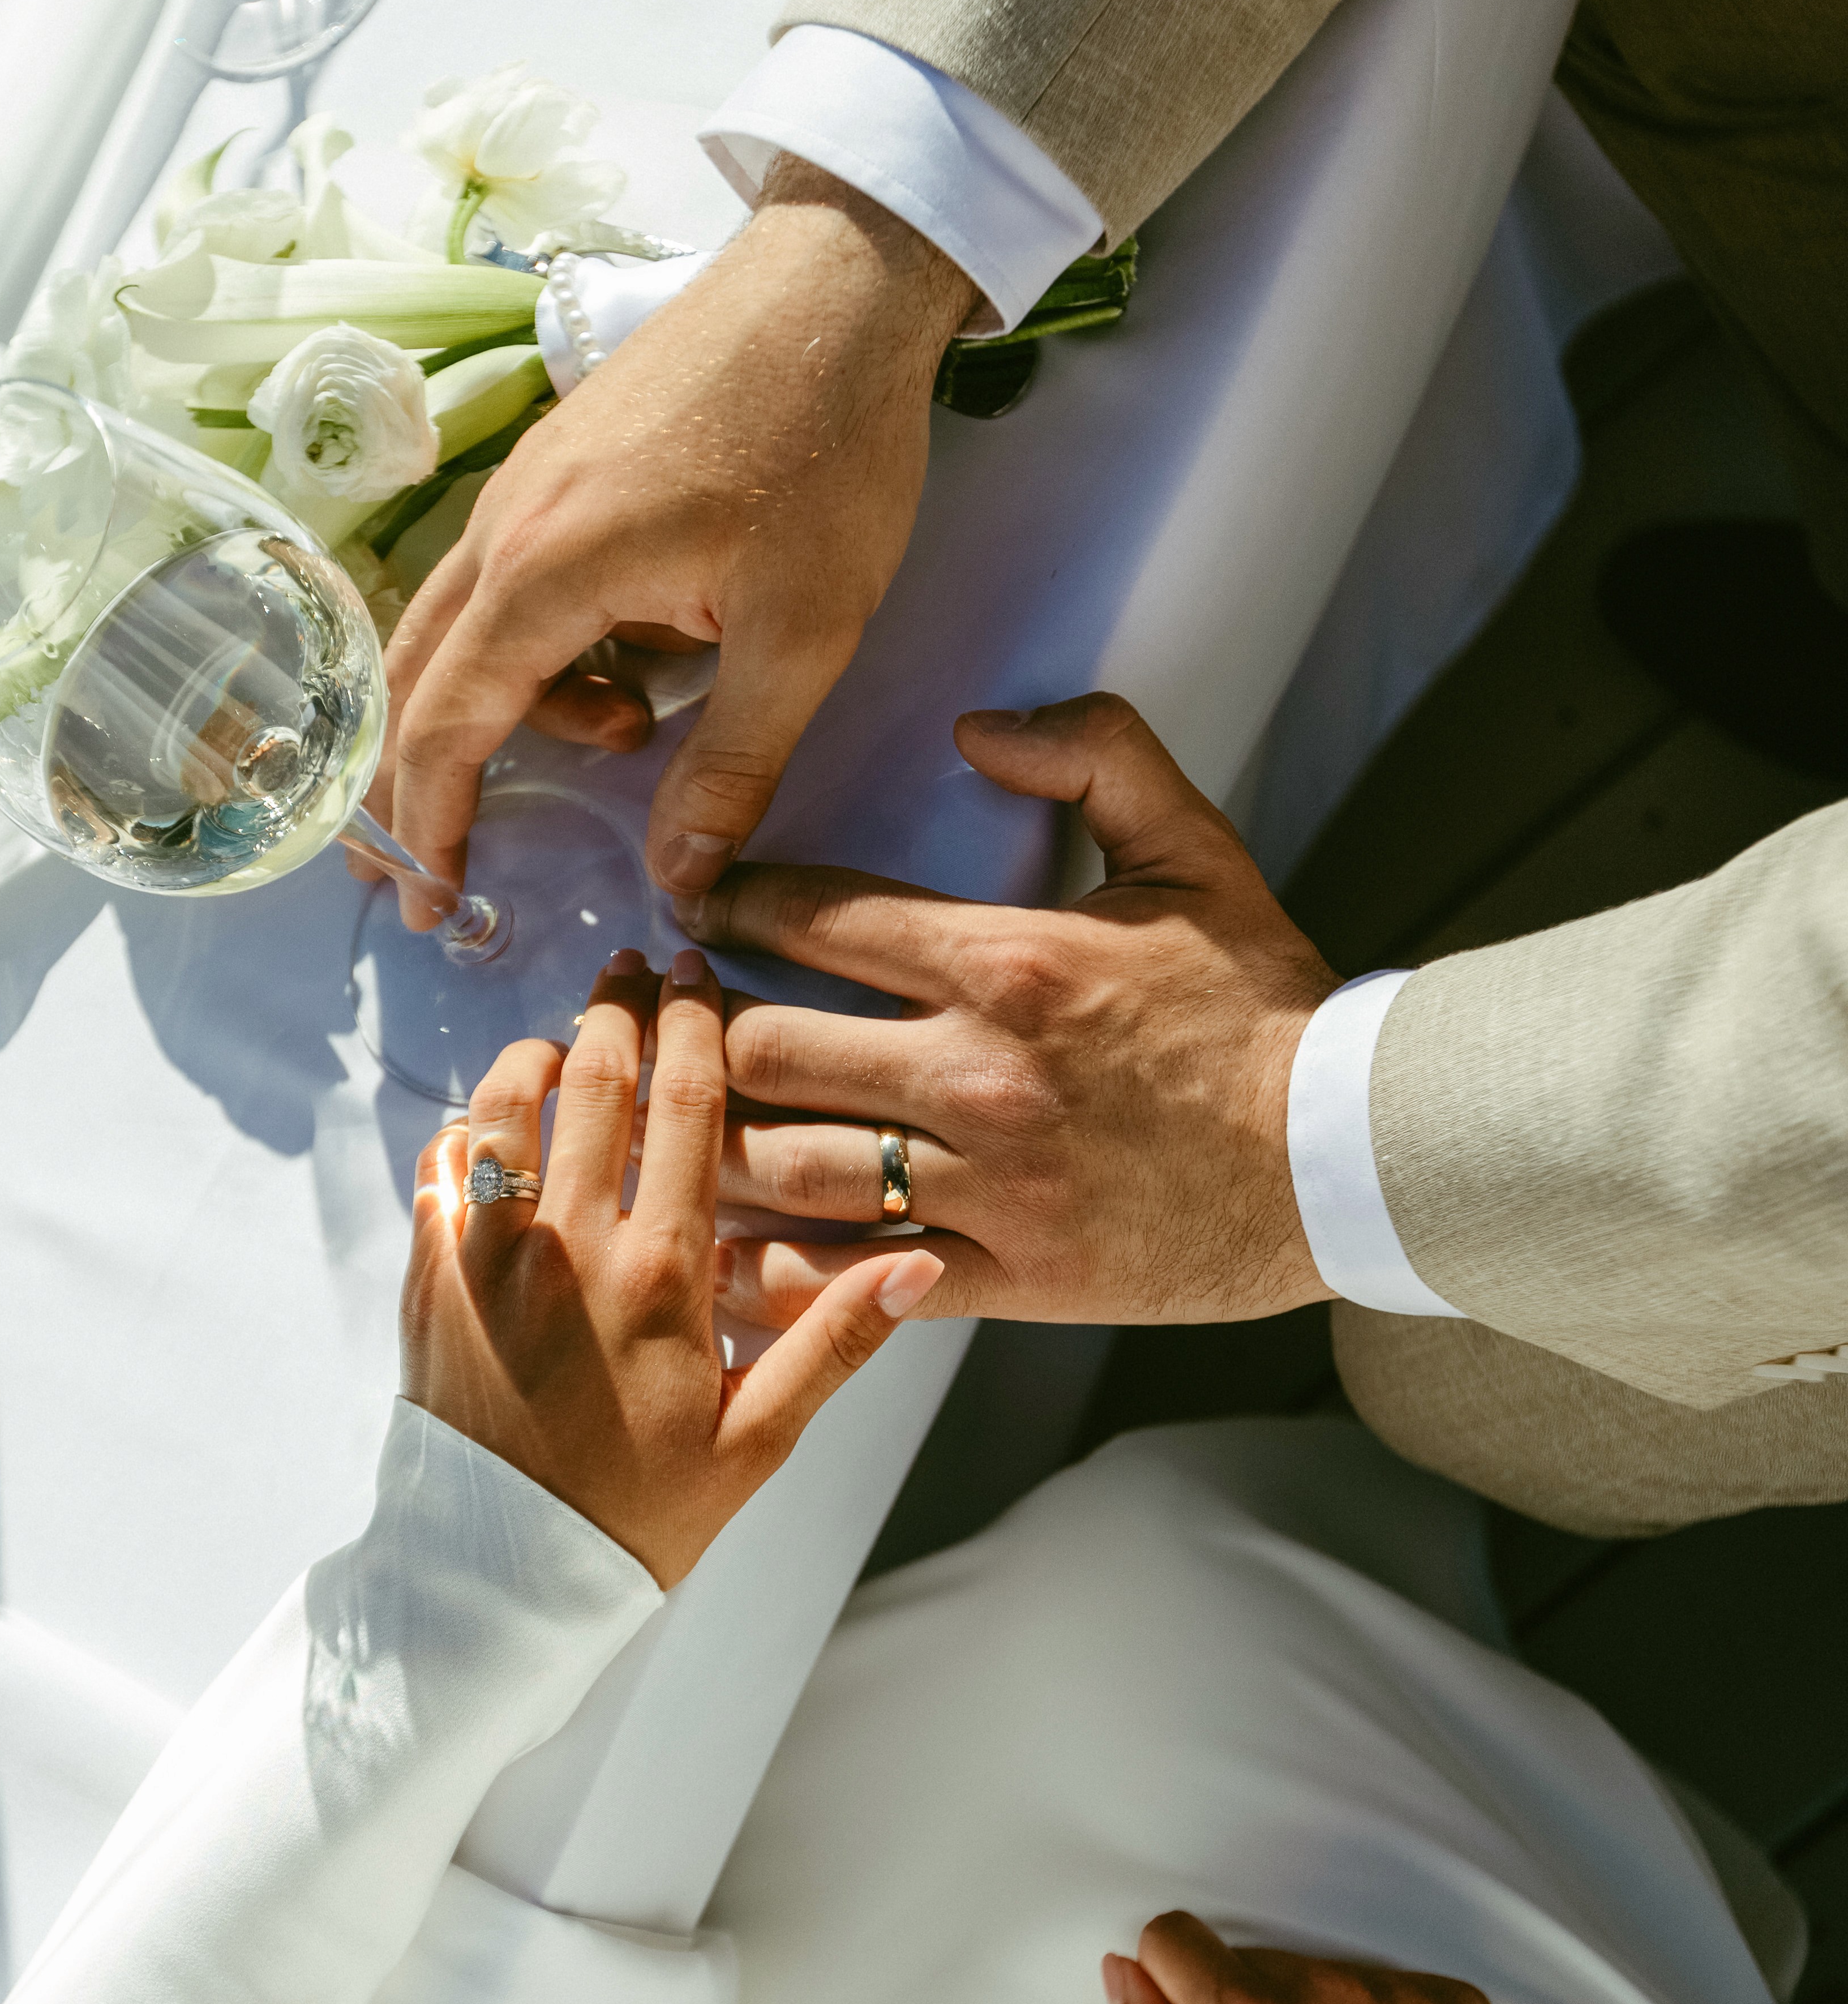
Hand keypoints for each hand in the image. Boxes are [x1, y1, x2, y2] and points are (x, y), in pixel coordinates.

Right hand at [374, 160, 975, 925]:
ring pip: (465, 628)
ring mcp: (524, 486)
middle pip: (418, 678)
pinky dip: (539, 647)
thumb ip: (731, 765)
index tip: (434, 902)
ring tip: (631, 730)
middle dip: (416, 784)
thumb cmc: (828, 451)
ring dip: (514, 707)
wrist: (841, 284)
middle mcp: (506, 526)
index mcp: (548, 572)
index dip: (432, 825)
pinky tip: (636, 657)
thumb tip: (680, 877)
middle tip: (432, 870)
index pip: (449, 725)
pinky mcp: (558, 466)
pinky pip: (506, 580)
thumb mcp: (803, 636)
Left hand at [400, 947, 944, 1586]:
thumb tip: (920, 1263)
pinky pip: (437, 1171)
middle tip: (630, 972)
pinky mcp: (430, 1279)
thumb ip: (837, 1342)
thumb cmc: (639, 1515)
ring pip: (500, 1107)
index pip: (687, 1105)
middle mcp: (570, 1247)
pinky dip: (464, 1131)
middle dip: (612, 1007)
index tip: (694, 976)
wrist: (504, 1576)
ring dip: (532, 1054)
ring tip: (562, 1038)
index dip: (693, 1023)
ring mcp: (488, 1258)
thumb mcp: (758, 1441)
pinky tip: (490, 1127)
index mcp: (663, 1275)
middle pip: (590, 1079)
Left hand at [692, 693, 1342, 1329]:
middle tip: (662, 1022)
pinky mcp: (1001, 1271)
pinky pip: (848, 1277)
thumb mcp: (1197, 850)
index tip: (691, 907)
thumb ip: (1098, 756)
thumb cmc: (1263, 1007)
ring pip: (785, 1163)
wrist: (1341, 1156)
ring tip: (667, 1125)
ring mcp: (984, 1179)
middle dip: (698, 1030)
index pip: (817, 917)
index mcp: (1008, 960)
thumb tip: (981, 725)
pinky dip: (767, 1272)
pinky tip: (713, 1253)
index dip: (731, 904)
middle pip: (769, 1045)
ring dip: (709, 1144)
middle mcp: (976, 1070)